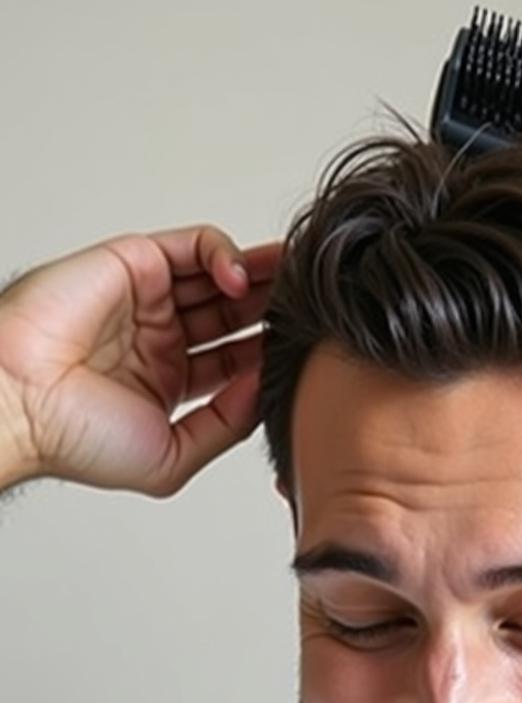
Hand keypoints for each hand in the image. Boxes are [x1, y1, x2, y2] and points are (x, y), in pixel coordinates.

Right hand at [0, 226, 278, 495]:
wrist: (17, 405)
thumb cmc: (76, 439)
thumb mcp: (173, 456)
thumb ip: (226, 425)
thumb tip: (267, 389)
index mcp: (170, 382)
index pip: (238, 358)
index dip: (272, 351)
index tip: (305, 349)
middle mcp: (162, 339)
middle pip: (236, 315)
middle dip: (275, 308)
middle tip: (312, 305)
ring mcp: (149, 301)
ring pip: (221, 276)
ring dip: (263, 276)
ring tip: (297, 280)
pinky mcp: (133, 263)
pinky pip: (193, 246)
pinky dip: (224, 255)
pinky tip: (240, 280)